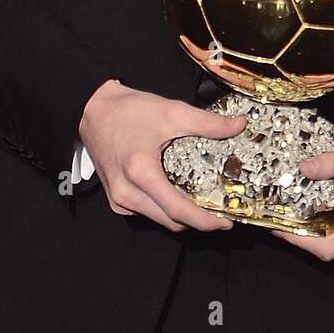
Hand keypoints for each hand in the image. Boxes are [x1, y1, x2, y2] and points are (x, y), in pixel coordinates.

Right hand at [78, 80, 246, 233]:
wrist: (95, 110)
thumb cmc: (130, 111)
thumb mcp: (172, 112)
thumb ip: (208, 123)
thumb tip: (238, 126)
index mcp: (142, 173)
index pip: (178, 210)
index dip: (205, 221)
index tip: (226, 222)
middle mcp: (127, 193)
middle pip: (170, 221)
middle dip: (197, 222)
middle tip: (220, 213)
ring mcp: (119, 199)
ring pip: (158, 219)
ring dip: (181, 217)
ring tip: (202, 205)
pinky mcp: (115, 199)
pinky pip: (145, 212)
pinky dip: (163, 210)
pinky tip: (177, 196)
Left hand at [269, 128, 333, 260]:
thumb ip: (332, 162)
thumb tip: (303, 168)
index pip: (328, 248)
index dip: (300, 243)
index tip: (279, 229)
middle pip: (331, 251)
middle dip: (304, 238)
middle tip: (282, 218)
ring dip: (317, 235)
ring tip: (295, 216)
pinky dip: (331, 232)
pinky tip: (318, 215)